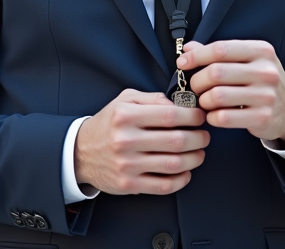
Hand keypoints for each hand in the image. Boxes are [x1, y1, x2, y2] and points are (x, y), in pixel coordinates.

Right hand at [73, 89, 208, 195]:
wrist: (80, 152)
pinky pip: (164, 185)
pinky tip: (185, 172)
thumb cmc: (108, 124)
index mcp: (125, 116)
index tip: (200, 117)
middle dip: (199, 138)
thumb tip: (179, 105)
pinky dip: (182, 180)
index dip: (192, 116)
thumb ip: (152, 98)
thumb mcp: (124, 101)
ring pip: (174, 164)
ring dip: (195, 159)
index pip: (169, 115)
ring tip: (199, 153)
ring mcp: (127, 164)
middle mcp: (125, 140)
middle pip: (176, 141)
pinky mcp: (129, 184)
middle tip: (204, 137)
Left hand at [177, 40, 284, 146]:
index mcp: (260, 51)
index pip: (220, 49)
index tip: (182, 63)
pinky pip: (224, 117)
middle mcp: (265, 71)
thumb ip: (217, 53)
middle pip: (216, 73)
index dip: (196, 56)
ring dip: (203, 100)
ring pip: (217, 96)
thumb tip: (188, 49)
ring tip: (205, 101)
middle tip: (195, 86)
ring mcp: (266, 95)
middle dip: (197, 81)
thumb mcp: (246, 60)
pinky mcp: (263, 117)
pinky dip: (211, 117)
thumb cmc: (260, 80)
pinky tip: (213, 115)